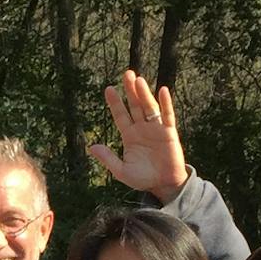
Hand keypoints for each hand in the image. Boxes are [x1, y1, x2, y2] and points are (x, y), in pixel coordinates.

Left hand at [88, 70, 189, 200]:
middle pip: (135, 106)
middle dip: (130, 90)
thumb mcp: (122, 171)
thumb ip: (108, 158)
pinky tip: (162, 91)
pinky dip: (166, 103)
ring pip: (149, 107)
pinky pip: (167, 116)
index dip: (115, 103)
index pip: (121, 115)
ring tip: (138, 80)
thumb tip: (91, 147)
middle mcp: (142, 129)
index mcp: (130, 136)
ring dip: (144, 94)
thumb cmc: (143, 179)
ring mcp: (156, 129)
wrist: (163, 185)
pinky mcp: (169, 132)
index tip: (108, 89)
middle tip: (126, 73)